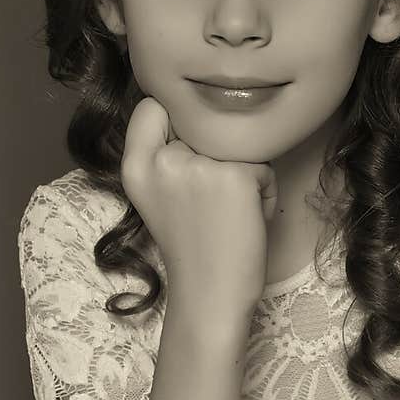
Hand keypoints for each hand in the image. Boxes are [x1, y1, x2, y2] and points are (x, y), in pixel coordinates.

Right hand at [121, 96, 277, 313]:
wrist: (211, 294)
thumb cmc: (192, 245)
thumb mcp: (157, 194)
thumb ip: (162, 151)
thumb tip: (194, 109)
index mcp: (135, 165)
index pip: (153, 105)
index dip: (175, 122)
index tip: (185, 153)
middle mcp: (163, 160)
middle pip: (203, 122)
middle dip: (216, 153)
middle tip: (210, 200)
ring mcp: (200, 165)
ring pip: (237, 142)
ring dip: (244, 171)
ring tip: (230, 210)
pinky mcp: (237, 175)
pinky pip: (262, 164)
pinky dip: (263, 190)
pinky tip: (248, 218)